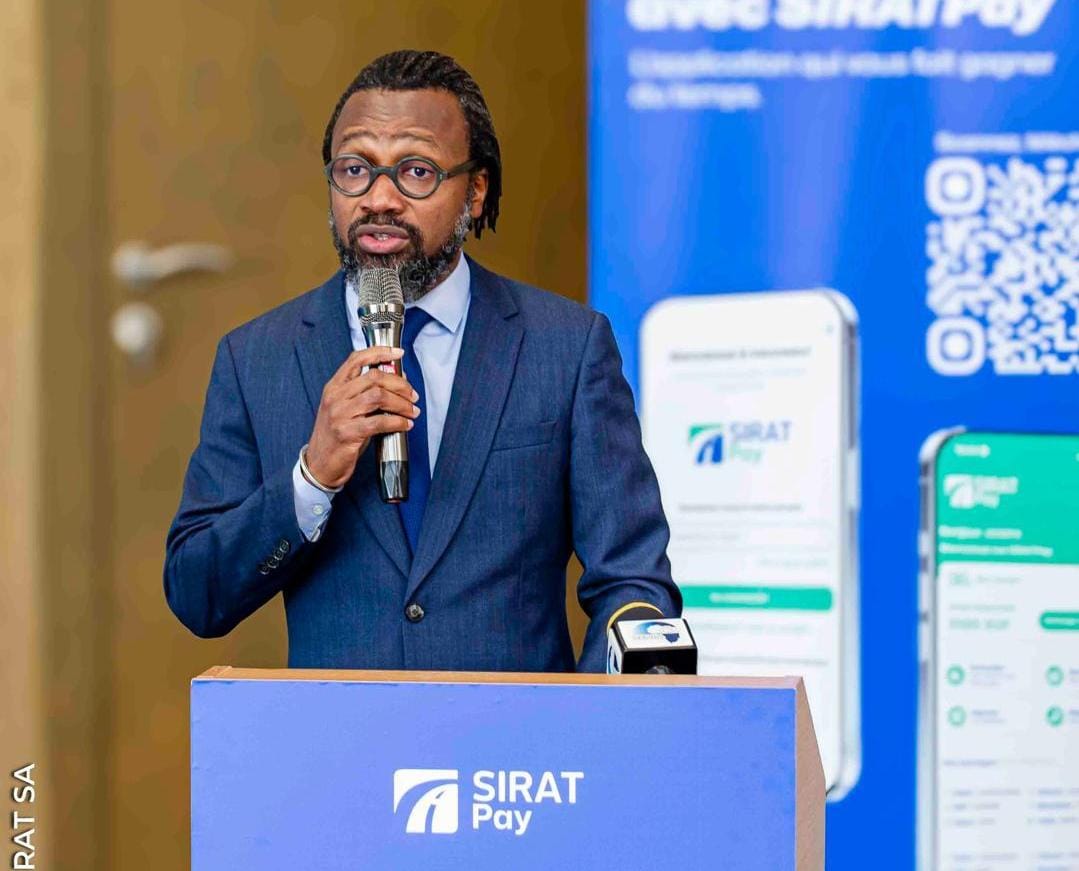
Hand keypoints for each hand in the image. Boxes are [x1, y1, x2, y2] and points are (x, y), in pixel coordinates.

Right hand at [305, 346, 419, 488]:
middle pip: (374, 377)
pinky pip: (379, 421)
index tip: (398, 353)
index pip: (356, 359)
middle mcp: (335, 397)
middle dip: (400, 384)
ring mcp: (340, 414)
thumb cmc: (337, 436)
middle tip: (412, 395)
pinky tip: (405, 425)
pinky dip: (397, 422)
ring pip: (378, 397)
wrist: (319, 464)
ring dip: (401, 403)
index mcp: (334, 387)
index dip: (379, 352)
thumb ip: (365, 393)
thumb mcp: (346, 409)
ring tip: (412, 411)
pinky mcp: (347, 433)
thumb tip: (397, 380)